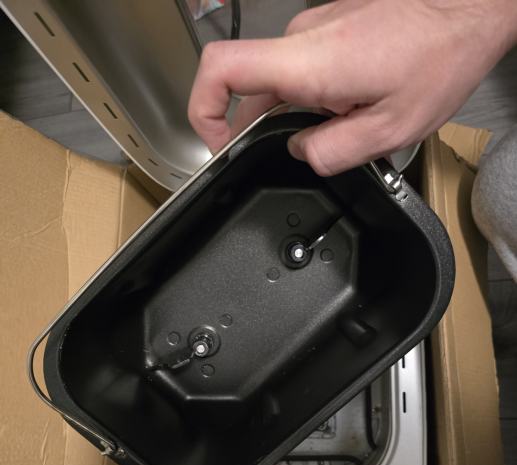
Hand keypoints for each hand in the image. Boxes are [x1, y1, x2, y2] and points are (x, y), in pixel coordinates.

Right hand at [188, 0, 516, 174]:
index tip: (216, 141)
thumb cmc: (439, 57)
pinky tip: (351, 104)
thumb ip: (331, 153)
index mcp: (309, 63)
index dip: (202, 109)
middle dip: (268, 127)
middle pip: (250, 85)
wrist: (469, 8)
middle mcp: (302, 38)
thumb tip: (300, 153)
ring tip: (345, 122)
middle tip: (304, 148)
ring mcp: (314, 27)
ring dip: (298, 111)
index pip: (220, 69)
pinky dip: (313, 93)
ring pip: (280, 79)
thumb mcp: (388, 130)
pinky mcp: (328, 26)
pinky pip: (300, 65)